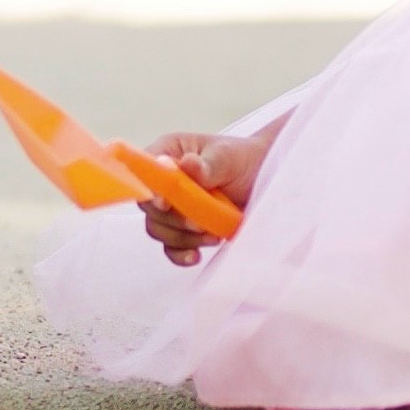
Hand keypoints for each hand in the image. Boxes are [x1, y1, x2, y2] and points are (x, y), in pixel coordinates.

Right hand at [138, 129, 265, 263]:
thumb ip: (206, 165)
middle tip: (200, 224)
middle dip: (174, 219)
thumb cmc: (244, 160)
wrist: (266, 180)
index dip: (148, 189)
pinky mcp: (183, 229)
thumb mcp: (228, 157)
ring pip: (159, 228)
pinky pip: (171, 246)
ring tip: (212, 236)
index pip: (143, 171)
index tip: (165, 204)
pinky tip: (195, 256)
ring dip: (183, 237)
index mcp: (168, 153)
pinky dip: (181, 253)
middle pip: (149, 205)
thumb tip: (186, 165)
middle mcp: (164, 180)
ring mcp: (173, 206)